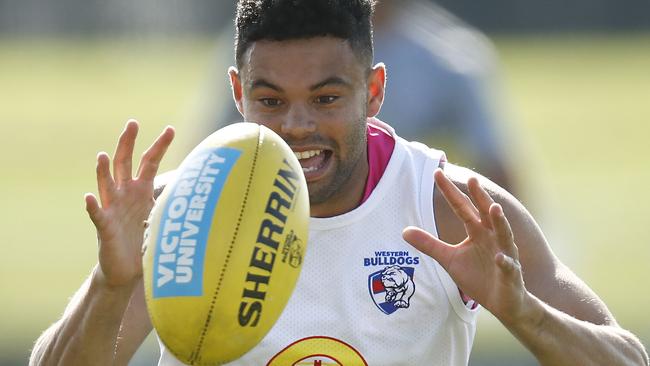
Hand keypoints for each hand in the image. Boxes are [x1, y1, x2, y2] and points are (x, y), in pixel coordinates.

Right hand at [85, 120, 173, 287]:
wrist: (127, 268)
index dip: (159, 145)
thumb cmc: (144, 240)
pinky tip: (89, 196)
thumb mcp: (164, 217)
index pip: (150, 161)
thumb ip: (177, 202)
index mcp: (141, 189)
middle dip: (128, 143)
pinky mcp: (105, 227)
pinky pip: (97, 214)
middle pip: (124, 162)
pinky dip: (93, 206)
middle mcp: (124, 193)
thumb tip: (206, 191)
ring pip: (106, 184)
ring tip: (102, 155)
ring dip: (103, 170)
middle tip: (132, 123)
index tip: (170, 129)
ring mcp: (112, 208)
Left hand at [403, 169, 526, 321]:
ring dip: (500, 221)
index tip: (437, 173)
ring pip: (503, 234)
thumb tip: (403, 231)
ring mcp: (504, 253)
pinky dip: (504, 261)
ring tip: (494, 207)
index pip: (461, 207)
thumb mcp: (449, 259)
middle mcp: (492, 237)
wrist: (503, 303)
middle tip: (472, 179)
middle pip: (485, 213)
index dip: (450, 191)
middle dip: (479, 197)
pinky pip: (508, 266)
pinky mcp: (511, 274)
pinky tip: (499, 257)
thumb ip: (429, 244)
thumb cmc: (477, 277)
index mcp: (477, 231)